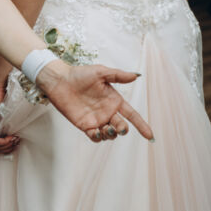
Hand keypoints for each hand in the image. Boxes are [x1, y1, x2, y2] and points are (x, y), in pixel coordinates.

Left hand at [0, 86, 20, 155]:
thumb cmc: (1, 100)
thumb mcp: (2, 116)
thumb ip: (3, 126)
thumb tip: (12, 137)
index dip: (4, 148)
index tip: (14, 143)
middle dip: (6, 149)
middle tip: (16, 144)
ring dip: (7, 146)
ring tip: (15, 140)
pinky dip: (4, 142)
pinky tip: (11, 137)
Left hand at [38, 61, 153, 141]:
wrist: (59, 80)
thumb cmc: (80, 74)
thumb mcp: (100, 72)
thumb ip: (117, 75)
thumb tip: (136, 76)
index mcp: (114, 101)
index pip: (132, 115)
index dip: (142, 125)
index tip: (150, 136)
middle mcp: (108, 112)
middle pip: (122, 127)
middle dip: (123, 130)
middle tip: (118, 127)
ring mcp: (97, 120)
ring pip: (110, 134)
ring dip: (111, 134)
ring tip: (106, 128)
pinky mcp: (85, 125)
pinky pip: (95, 137)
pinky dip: (99, 137)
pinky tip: (97, 132)